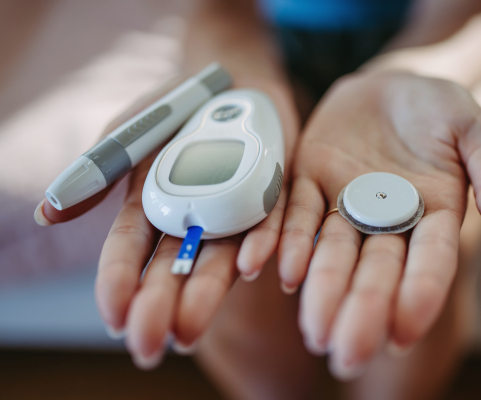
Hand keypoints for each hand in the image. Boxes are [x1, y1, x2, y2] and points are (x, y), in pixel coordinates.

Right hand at [36, 77, 298, 367]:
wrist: (230, 77)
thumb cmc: (175, 106)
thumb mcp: (129, 133)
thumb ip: (97, 170)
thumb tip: (50, 213)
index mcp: (154, 207)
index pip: (131, 253)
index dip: (120, 284)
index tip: (114, 319)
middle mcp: (193, 218)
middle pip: (174, 268)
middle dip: (160, 306)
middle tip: (150, 346)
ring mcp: (233, 210)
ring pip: (219, 258)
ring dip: (205, 295)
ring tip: (190, 330)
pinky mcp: (271, 195)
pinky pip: (267, 223)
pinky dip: (259, 244)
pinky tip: (249, 267)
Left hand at [278, 71, 480, 379]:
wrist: (387, 87)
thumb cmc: (436, 109)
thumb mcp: (474, 129)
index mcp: (433, 216)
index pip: (429, 261)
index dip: (419, 294)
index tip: (403, 332)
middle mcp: (385, 221)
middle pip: (374, 270)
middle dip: (362, 309)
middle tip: (347, 352)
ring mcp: (343, 205)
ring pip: (329, 252)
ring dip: (320, 288)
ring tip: (313, 326)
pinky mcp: (307, 183)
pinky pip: (292, 214)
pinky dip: (280, 240)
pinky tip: (268, 267)